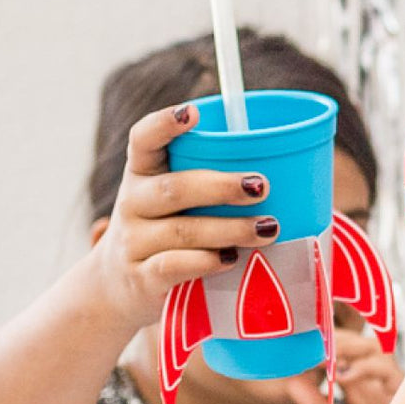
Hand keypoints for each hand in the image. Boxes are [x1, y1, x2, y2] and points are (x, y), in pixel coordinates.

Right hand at [89, 103, 280, 329]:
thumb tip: (287, 165)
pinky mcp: (142, 279)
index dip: (164, 124)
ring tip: (267, 228)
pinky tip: (232, 259)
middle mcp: (133, 203)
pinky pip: (174, 266)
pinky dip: (205, 261)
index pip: (143, 140)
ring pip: (183, 230)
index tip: (193, 112)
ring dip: (229, 228)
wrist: (117, 291)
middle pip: (174, 188)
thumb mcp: (172, 202)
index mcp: (142, 173)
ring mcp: (134, 242)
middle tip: (261, 186)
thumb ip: (208, 182)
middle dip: (221, 186)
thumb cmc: (165, 232)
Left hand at [286, 328, 403, 403]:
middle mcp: (378, 384)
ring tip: (325, 358)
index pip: (345, 355)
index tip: (301, 350)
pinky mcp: (404, 394)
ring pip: (377, 349)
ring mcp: (392, 387)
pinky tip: (342, 376)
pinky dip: (363, 367)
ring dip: (350, 348)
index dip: (326, 348)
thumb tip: (291, 379)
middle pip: (361, 345)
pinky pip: (387, 368)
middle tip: (311, 346)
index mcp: (362, 389)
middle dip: (337, 342)